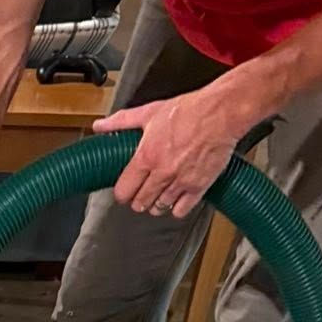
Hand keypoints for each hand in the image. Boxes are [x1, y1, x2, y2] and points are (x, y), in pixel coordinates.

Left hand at [94, 81, 253, 219]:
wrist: (222, 111)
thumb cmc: (189, 110)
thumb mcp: (150, 112)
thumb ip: (122, 122)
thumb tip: (100, 126)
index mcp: (147, 156)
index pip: (123, 191)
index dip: (123, 193)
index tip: (125, 191)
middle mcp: (162, 173)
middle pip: (140, 203)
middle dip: (138, 200)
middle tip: (142, 192)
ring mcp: (180, 182)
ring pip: (159, 208)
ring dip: (156, 204)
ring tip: (159, 193)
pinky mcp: (198, 187)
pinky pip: (180, 210)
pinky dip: (176, 208)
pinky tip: (177, 197)